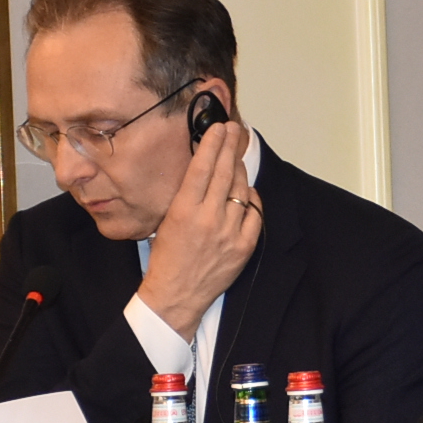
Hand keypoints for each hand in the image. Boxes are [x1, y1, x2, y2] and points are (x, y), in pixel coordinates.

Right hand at [137, 123, 260, 337]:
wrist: (176, 295)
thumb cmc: (167, 258)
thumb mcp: (168, 221)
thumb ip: (188, 197)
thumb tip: (205, 170)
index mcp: (183, 211)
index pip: (202, 169)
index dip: (212, 145)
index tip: (218, 127)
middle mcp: (209, 219)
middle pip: (225, 173)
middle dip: (230, 147)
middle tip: (234, 130)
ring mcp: (230, 232)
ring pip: (242, 190)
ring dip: (240, 171)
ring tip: (236, 159)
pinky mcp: (244, 246)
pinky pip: (255, 213)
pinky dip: (251, 199)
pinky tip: (246, 192)